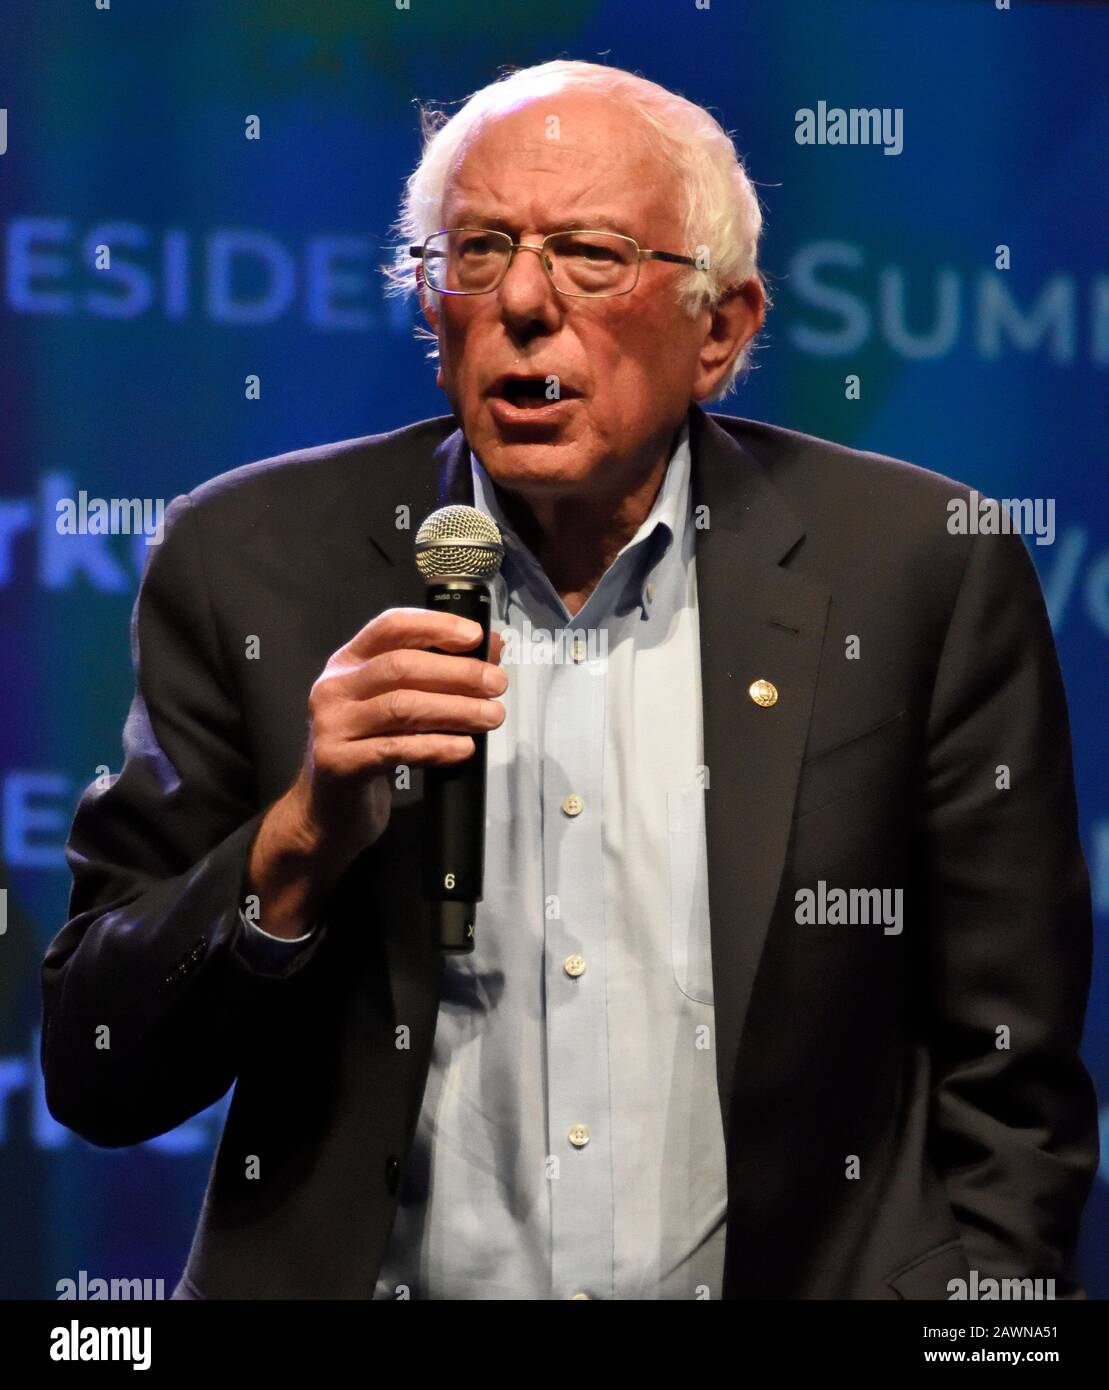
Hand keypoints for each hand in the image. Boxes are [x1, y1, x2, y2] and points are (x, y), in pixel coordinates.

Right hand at [245, 608, 506, 936]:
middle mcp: (333, 688)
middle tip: (497, 684)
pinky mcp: (339, 764)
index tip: (475, 636)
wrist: (328, 814)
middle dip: (457, 672)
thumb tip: (491, 646)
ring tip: (492, 716)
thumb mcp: (398, 707)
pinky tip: (464, 748)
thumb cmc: (370, 751)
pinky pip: (395, 749)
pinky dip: (436, 746)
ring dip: (455, 708)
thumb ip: (438, 675)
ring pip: (402, 706)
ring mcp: (332, 726)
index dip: (435, 626)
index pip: (390, 627)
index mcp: (347, 663)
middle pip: (401, 666)